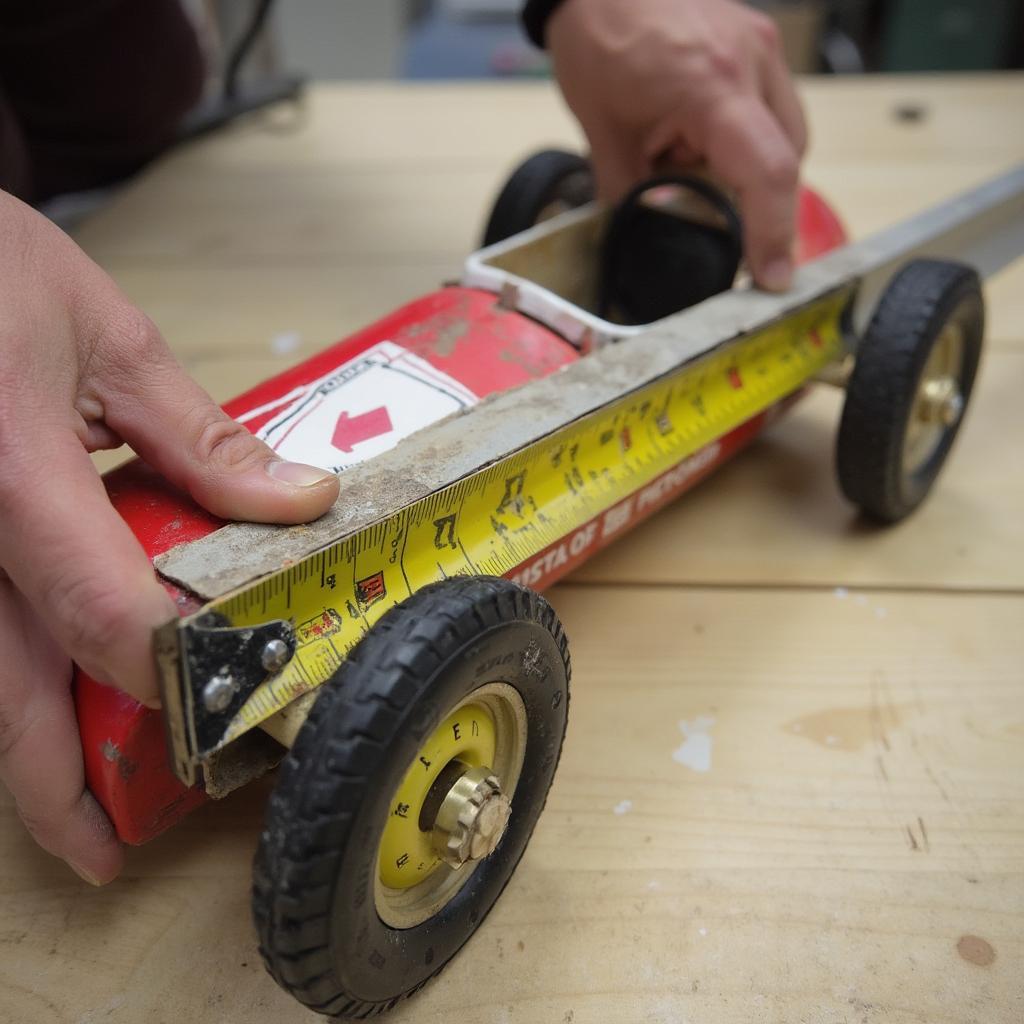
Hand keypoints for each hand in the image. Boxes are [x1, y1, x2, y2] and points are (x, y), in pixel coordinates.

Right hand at [0, 191, 339, 883]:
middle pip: (8, 693)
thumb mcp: (105, 338)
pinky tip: (40, 694)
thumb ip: (200, 437)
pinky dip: (6, 677)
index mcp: (13, 477)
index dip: (174, 673)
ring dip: (23, 751)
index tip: (236, 695)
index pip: (106, 615)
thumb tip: (301, 501)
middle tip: (104, 854)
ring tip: (75, 808)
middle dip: (54, 790)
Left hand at [547, 0, 807, 290]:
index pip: (767, 172)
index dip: (774, 234)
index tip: (772, 278)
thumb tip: (645, 235)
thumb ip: (629, 191)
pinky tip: (695, 131)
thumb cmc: (597, 37)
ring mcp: (761, 46)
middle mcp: (753, 62)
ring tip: (683, 154)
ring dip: (743, 164)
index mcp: (712, 85)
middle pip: (783, 160)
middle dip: (750, 197)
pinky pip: (768, 108)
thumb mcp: (602, 130)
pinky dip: (740, 135)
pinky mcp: (758, 41)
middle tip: (699, 206)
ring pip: (782, 136)